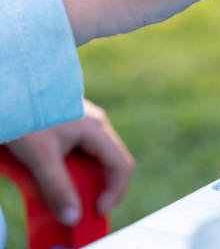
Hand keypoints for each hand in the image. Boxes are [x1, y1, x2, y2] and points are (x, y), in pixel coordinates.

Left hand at [7, 100, 133, 225]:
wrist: (12, 88)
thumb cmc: (27, 116)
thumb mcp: (40, 157)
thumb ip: (57, 187)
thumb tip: (72, 217)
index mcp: (97, 130)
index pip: (121, 166)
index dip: (115, 191)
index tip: (97, 210)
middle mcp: (97, 125)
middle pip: (111, 161)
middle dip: (102, 186)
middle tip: (86, 204)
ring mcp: (86, 123)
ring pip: (98, 155)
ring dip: (88, 175)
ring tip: (69, 187)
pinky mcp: (73, 123)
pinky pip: (85, 149)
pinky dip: (78, 166)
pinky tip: (59, 169)